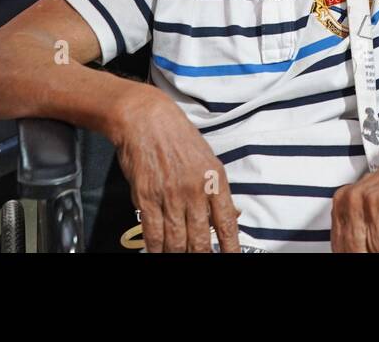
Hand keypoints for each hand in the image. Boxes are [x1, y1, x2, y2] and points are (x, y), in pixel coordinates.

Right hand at [110, 87, 240, 252]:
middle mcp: (194, 190)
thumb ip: (218, 191)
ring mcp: (169, 195)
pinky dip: (156, 248)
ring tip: (178, 254)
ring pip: (176, 241)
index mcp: (215, 180)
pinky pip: (153, 233)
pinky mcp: (146, 197)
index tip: (232, 258)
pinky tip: (159, 251)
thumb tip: (232, 217)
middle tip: (199, 258)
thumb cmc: (179, 137)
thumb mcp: (208, 160)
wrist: (146, 119)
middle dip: (200, 255)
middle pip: (199, 240)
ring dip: (177, 253)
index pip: (226, 224)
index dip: (230, 248)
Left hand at [331, 149, 378, 251]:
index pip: (342, 244)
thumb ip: (359, 226)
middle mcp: (356, 200)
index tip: (367, 252)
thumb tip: (353, 251)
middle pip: (360, 250)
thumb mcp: (370, 202)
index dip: (353, 254)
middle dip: (378, 253)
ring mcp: (375, 203)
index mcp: (344, 201)